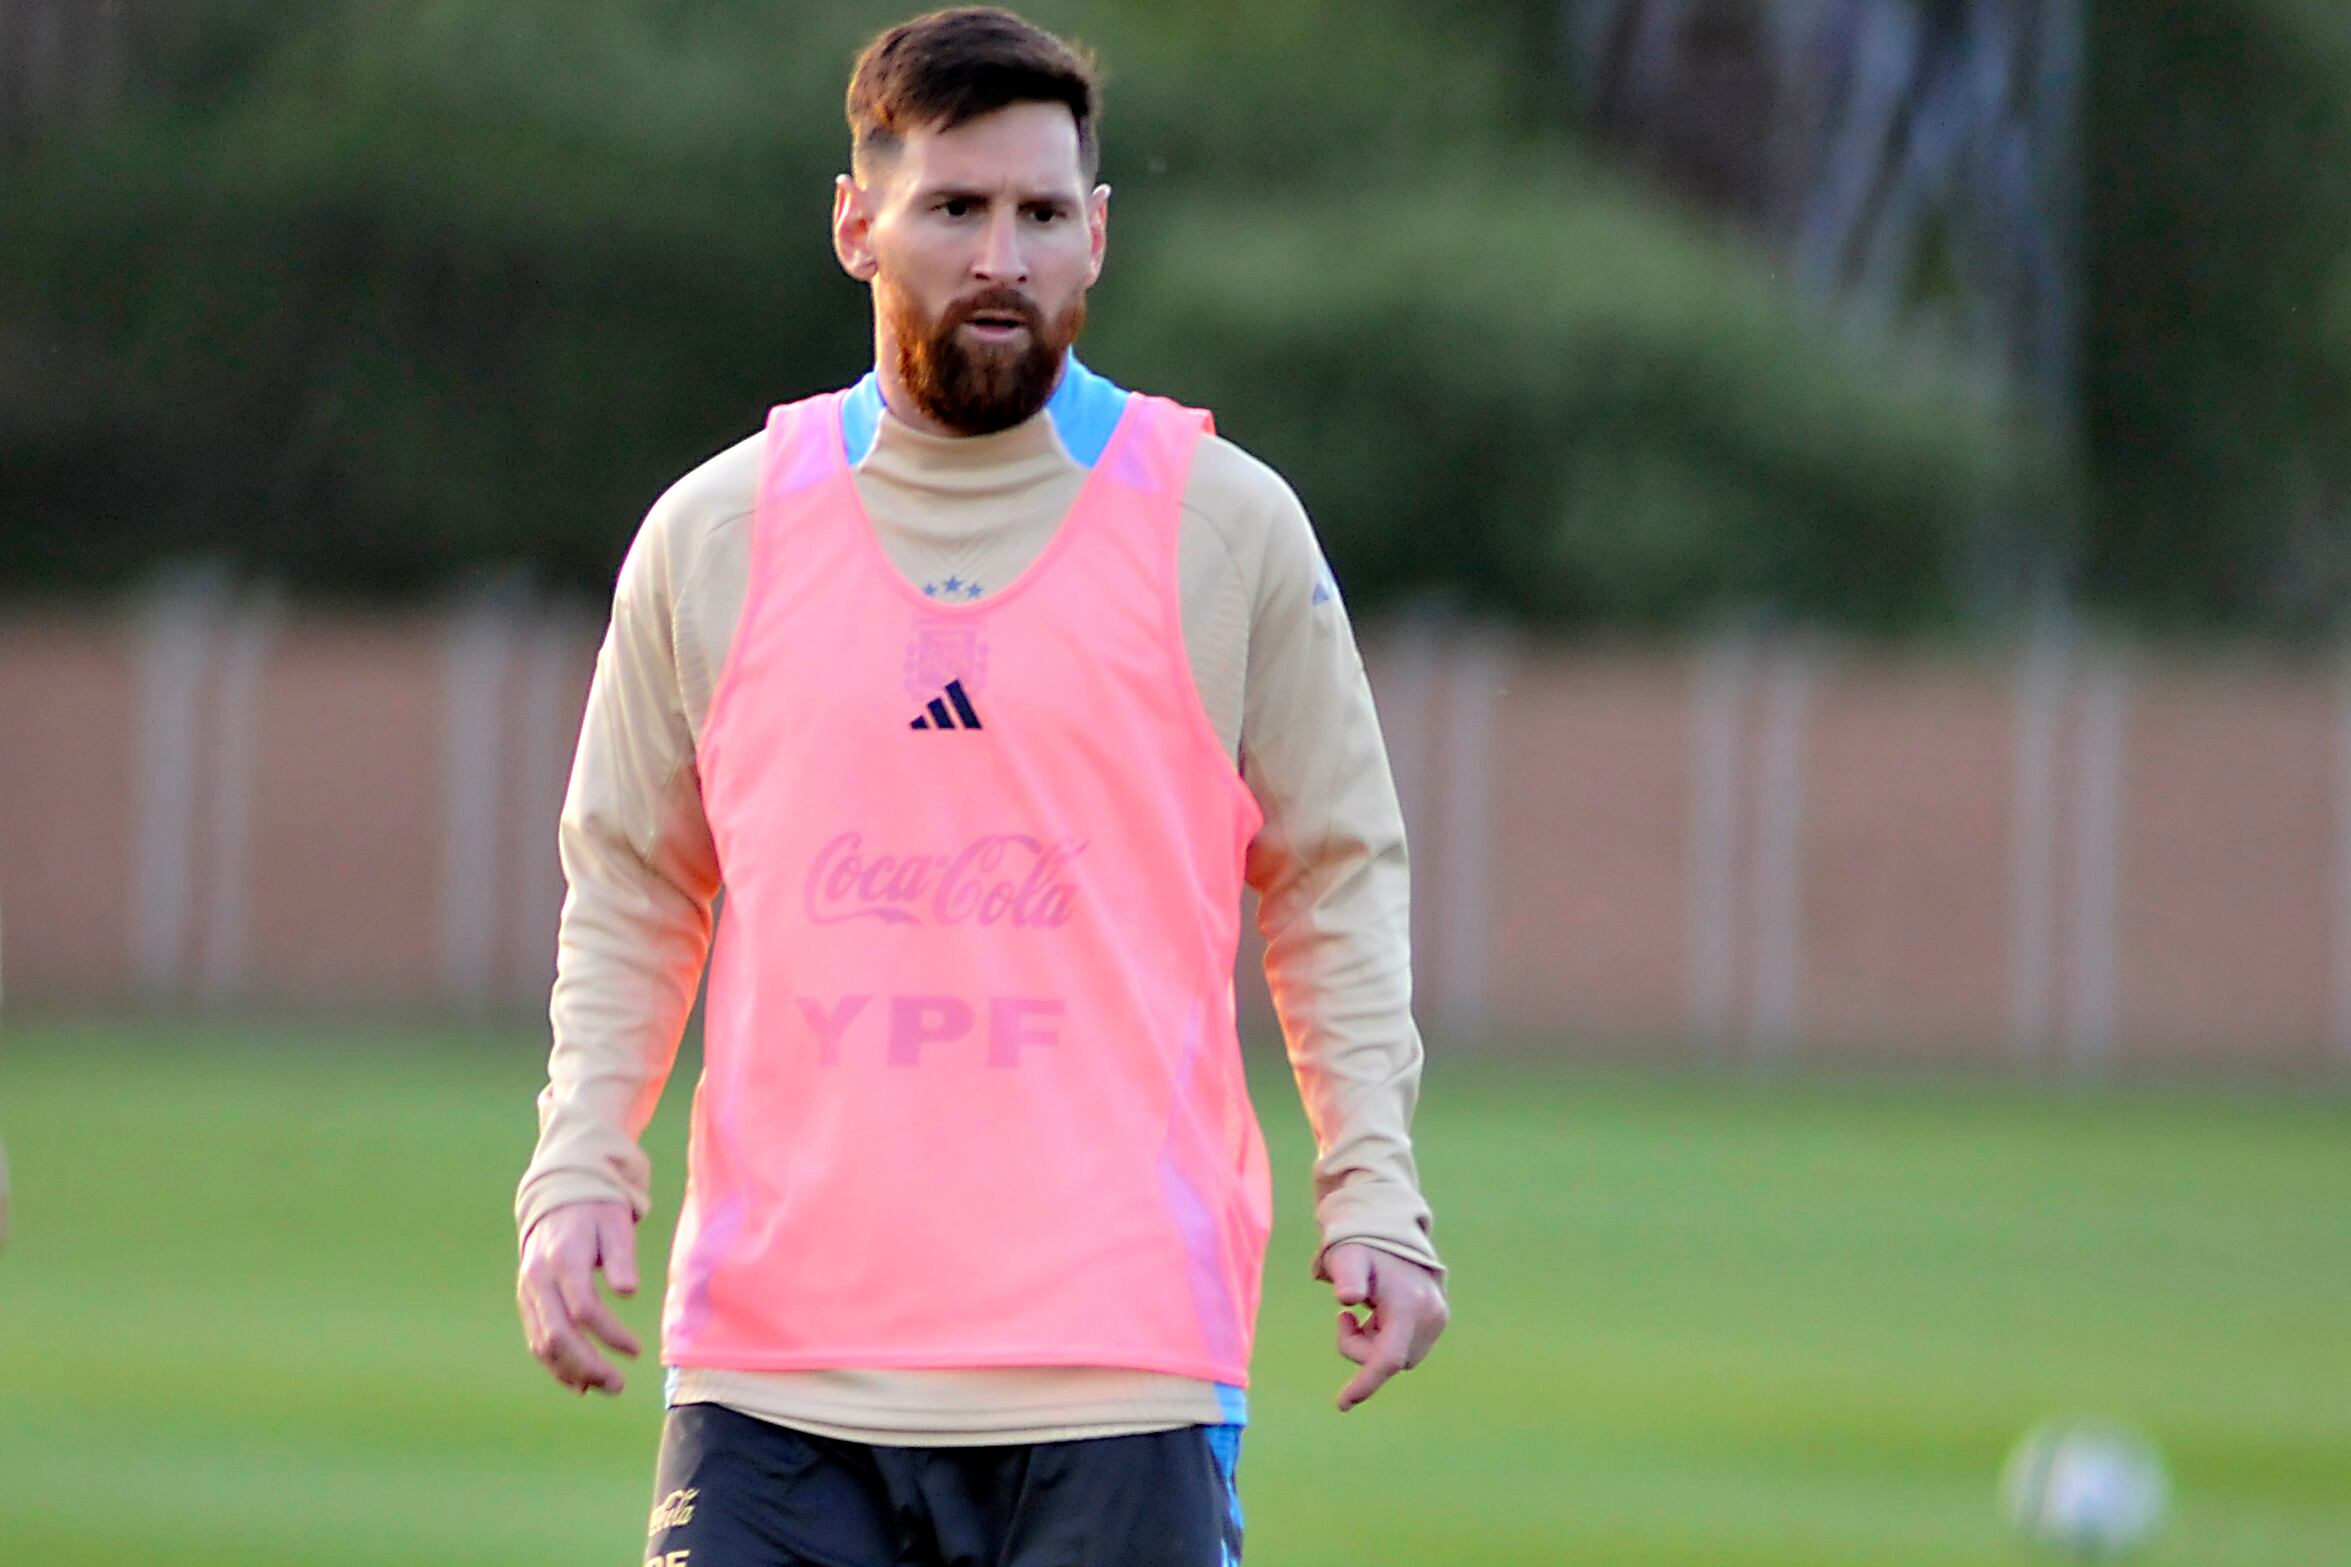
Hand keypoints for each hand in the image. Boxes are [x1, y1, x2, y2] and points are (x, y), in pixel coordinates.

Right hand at [516, 1200, 642, 1394]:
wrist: (559, 1197)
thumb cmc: (597, 1212)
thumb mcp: (615, 1225)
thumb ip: (621, 1258)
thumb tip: (628, 1291)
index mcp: (563, 1259)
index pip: (583, 1308)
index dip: (609, 1334)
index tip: (636, 1350)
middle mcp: (538, 1279)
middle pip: (557, 1335)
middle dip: (588, 1365)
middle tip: (618, 1385)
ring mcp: (528, 1292)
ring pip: (542, 1343)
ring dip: (572, 1372)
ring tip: (603, 1388)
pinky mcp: (527, 1301)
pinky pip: (536, 1339)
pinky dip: (555, 1365)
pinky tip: (578, 1383)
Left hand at [1325, 1242, 1447, 1412]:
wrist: (1389, 1227)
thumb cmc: (1361, 1244)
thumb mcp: (1347, 1257)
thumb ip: (1346, 1277)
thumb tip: (1346, 1298)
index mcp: (1409, 1305)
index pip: (1388, 1359)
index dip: (1365, 1383)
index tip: (1342, 1404)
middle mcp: (1430, 1316)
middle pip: (1389, 1360)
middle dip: (1362, 1348)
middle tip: (1344, 1317)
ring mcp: (1438, 1318)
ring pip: (1399, 1357)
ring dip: (1374, 1343)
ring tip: (1364, 1311)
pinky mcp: (1437, 1319)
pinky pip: (1406, 1346)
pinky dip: (1386, 1338)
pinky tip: (1378, 1313)